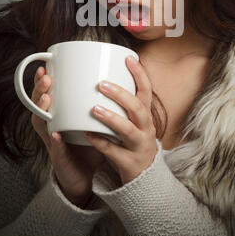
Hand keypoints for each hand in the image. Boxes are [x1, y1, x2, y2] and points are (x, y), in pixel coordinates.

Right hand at [31, 66, 105, 206]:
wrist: (85, 174)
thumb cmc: (89, 143)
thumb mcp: (92, 119)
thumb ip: (98, 102)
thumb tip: (115, 76)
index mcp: (58, 115)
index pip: (46, 94)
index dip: (42, 81)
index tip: (45, 66)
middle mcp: (51, 125)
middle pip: (39, 105)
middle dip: (40, 90)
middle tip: (46, 78)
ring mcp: (53, 142)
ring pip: (41, 124)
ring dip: (43, 110)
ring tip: (47, 98)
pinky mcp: (59, 158)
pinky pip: (56, 148)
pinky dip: (55, 141)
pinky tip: (56, 133)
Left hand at [84, 55, 157, 185]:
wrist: (145, 177)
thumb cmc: (133, 142)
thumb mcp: (134, 122)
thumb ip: (123, 104)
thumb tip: (104, 76)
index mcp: (146, 115)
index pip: (146, 90)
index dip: (139, 74)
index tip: (129, 58)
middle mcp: (146, 129)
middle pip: (138, 108)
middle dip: (121, 95)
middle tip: (102, 84)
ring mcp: (139, 146)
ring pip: (128, 130)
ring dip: (111, 118)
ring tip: (94, 109)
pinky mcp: (129, 162)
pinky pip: (114, 151)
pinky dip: (100, 142)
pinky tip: (87, 133)